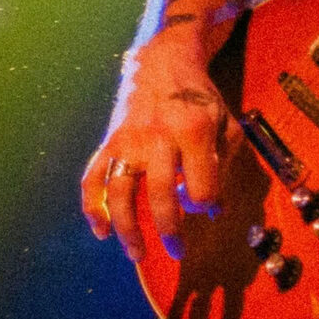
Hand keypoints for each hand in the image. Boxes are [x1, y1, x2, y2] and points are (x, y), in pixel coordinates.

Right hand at [80, 26, 238, 262]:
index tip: (207, 207)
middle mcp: (157, 137)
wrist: (163, 63)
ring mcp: (128, 140)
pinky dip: (93, 208)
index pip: (201, 185)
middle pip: (160, 194)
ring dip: (127, 229)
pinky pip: (93, 178)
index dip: (206, 204)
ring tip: (138, 254)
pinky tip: (102, 231)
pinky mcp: (109, 142)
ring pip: (120, 192)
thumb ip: (225, 165)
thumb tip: (214, 211)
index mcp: (193, 131)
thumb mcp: (225, 122)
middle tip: (178, 251)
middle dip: (170, 230)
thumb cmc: (200, 98)